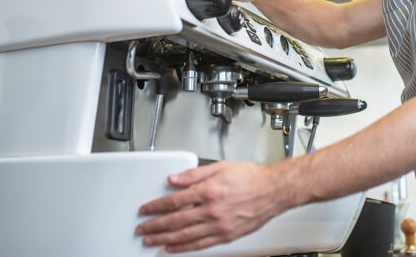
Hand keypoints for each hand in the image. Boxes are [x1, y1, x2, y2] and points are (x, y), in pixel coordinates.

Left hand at [136, 161, 286, 252]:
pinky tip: (173, 248)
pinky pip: (200, 245)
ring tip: (151, 240)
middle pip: (175, 220)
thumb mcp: (220, 167)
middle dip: (155, 225)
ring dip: (164, 238)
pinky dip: (184, 248)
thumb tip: (174, 178)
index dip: (156, 206)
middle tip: (142, 228)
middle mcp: (212, 211)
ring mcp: (219, 226)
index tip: (146, 209)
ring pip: (185, 235)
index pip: (174, 201)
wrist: (273, 191)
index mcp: (209, 191)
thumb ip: (194, 174)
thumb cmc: (251, 178)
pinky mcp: (226, 236)